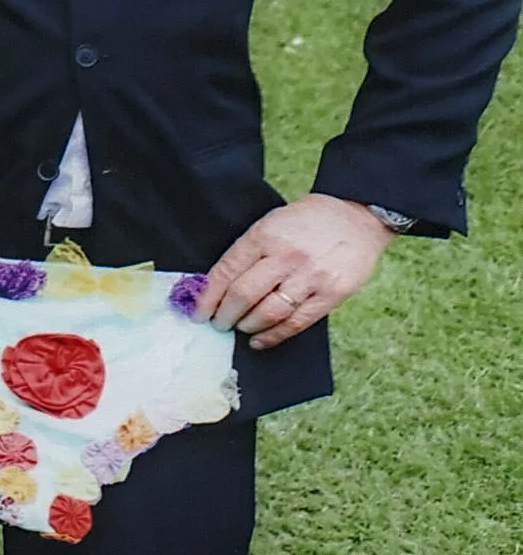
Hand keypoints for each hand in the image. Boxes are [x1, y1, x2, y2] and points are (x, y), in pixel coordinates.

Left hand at [196, 194, 391, 348]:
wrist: (356, 215)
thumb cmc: (306, 222)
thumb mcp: (270, 224)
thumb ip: (246, 253)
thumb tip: (215, 288)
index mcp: (265, 235)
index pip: (226, 272)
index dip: (207, 298)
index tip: (198, 314)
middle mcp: (287, 256)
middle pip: (243, 295)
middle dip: (224, 315)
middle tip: (218, 323)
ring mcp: (311, 275)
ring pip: (268, 312)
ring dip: (247, 326)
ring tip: (240, 327)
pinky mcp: (332, 293)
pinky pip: (297, 322)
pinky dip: (273, 336)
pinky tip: (259, 340)